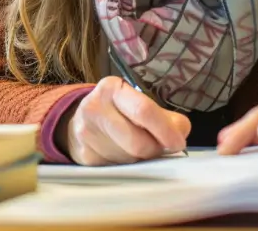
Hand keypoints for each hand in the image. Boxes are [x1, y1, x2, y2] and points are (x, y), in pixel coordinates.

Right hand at [58, 76, 190, 165]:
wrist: (77, 120)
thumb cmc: (116, 110)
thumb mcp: (136, 101)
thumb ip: (164, 116)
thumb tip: (180, 132)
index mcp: (112, 89)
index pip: (144, 111)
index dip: (166, 130)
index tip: (178, 142)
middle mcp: (95, 109)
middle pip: (138, 143)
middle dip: (155, 149)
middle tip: (160, 146)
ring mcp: (87, 135)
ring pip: (130, 159)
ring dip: (142, 159)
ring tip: (138, 146)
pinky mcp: (86, 157)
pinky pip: (119, 168)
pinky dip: (129, 165)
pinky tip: (123, 153)